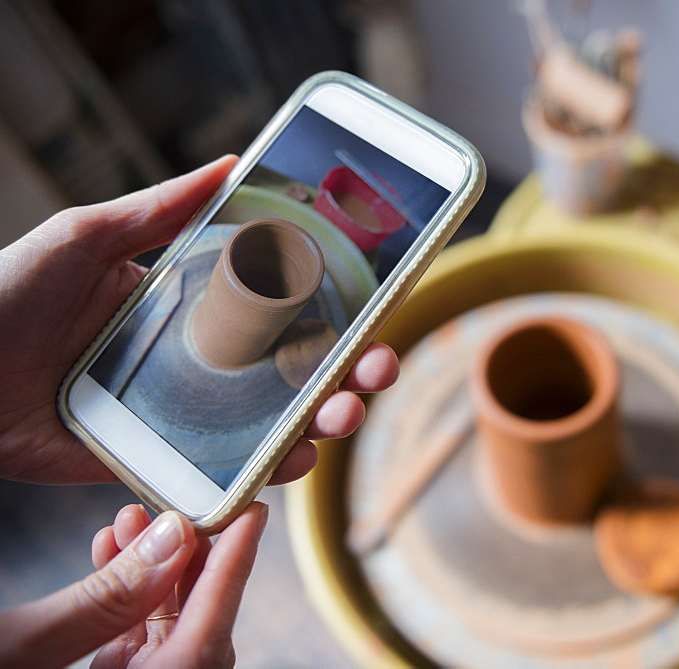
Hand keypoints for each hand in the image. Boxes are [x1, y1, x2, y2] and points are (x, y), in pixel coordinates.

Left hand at [0, 156, 398, 484]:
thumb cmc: (4, 294)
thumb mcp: (85, 237)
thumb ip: (161, 208)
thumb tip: (233, 162)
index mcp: (191, 308)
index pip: (280, 310)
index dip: (335, 313)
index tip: (377, 310)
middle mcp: (198, 363)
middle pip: (292, 372)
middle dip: (348, 374)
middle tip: (377, 370)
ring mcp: (181, 416)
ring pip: (271, 425)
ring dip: (322, 421)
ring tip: (342, 414)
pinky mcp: (153, 462)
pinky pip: (220, 472)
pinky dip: (266, 474)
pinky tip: (295, 461)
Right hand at [0, 503, 266, 667]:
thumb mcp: (17, 650)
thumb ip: (104, 600)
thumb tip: (173, 536)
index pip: (208, 639)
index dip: (234, 572)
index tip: (255, 515)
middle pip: (195, 634)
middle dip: (189, 564)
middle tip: (177, 507)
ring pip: (163, 636)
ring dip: (153, 575)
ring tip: (127, 519)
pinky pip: (132, 646)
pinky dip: (126, 599)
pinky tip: (108, 551)